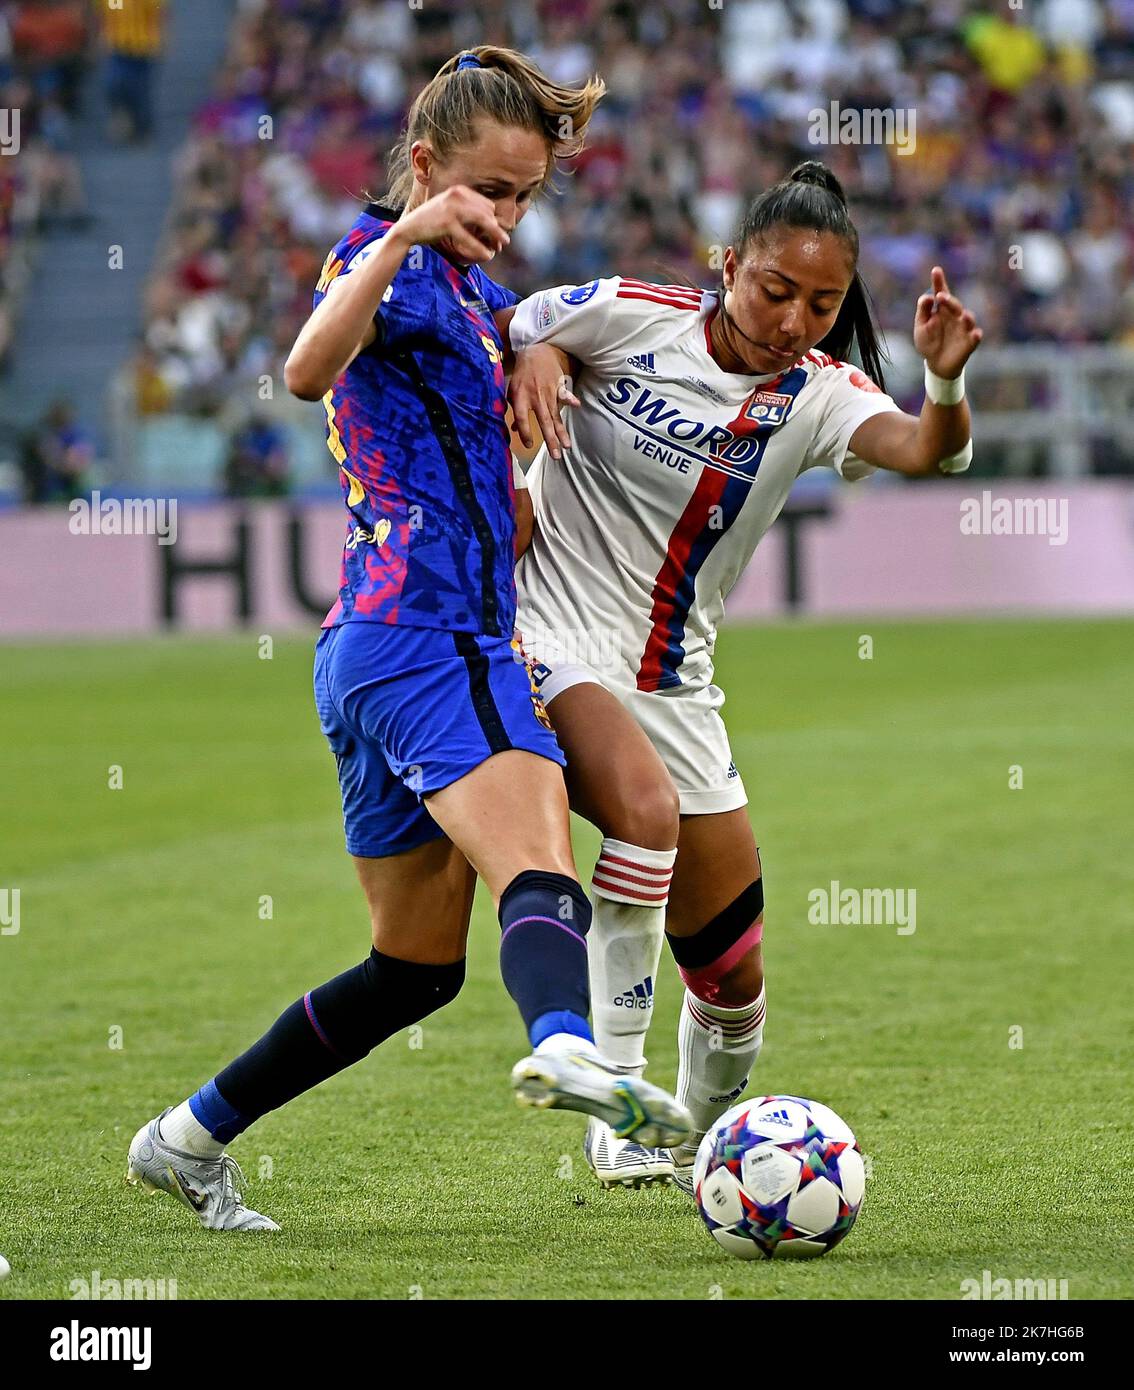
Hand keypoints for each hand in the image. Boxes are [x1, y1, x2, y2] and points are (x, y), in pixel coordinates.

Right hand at [394, 185, 508, 264]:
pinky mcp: (447, 223)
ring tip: (500, 248)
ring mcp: (452, 208)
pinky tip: (487, 256)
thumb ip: (467, 209)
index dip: (494, 220)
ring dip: (494, 236)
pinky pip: (470, 238)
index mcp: (460, 190)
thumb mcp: (450, 208)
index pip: (487, 205)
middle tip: (503, 243)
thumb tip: (491, 220)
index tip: (497, 234)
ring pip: (484, 222)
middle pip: (488, 213)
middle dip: (496, 230)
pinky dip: (480, 248)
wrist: (409, 228)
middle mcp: (457, 195)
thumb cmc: (431, 221)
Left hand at [508, 344, 579, 460]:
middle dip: (550, 440)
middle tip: (556, 456)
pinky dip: (570, 398)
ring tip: (567, 446)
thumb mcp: (513, 392)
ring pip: (556, 415)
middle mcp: (535, 397)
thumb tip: (514, 429)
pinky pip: (564, 393)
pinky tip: (576, 405)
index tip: (529, 445)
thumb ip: (515, 410)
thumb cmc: (522, 375)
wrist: (535, 352)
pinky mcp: (558, 386)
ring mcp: (548, 392)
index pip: (522, 419)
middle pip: (543, 422)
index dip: (525, 433)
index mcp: (521, 398)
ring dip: (562, 431)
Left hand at [914, 266, 982, 378]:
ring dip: (966, 317)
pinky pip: (975, 337)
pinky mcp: (969, 342)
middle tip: (940, 296)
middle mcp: (955, 316)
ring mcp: (963, 329)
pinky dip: (976, 335)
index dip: (939, 282)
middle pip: (954, 305)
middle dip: (949, 300)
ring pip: (968, 319)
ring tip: (963, 316)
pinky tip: (975, 334)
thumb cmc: (928, 342)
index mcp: (941, 310)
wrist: (936, 364)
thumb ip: (923, 312)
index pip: (941, 293)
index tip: (935, 270)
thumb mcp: (921, 327)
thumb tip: (926, 297)